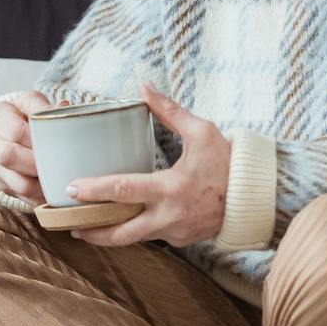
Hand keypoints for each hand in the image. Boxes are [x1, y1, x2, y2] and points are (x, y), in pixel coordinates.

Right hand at [0, 89, 55, 205]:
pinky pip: (23, 197)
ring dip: (42, 184)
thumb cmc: (20, 114)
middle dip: (38, 163)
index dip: (38, 139)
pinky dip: (41, 196)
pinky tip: (52, 189)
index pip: (16, 131)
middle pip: (9, 157)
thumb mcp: (30, 103)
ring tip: (59, 179)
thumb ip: (45, 108)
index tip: (55, 142)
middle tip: (58, 162)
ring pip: (18, 184)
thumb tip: (64, 109)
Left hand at [63, 82, 228, 248]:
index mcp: (171, 188)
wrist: (257, 197)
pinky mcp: (182, 240)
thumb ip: (169, 111)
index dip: (94, 190)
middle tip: (69, 223)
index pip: (123, 191)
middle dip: (92, 229)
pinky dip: (134, 231)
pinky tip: (120, 223)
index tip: (71, 188)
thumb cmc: (229, 162)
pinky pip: (152, 237)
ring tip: (85, 228)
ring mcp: (176, 232)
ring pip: (134, 239)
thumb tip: (144, 85)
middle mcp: (170, 216)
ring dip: (109, 235)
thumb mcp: (202, 131)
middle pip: (121, 232)